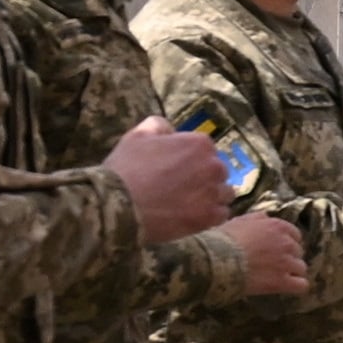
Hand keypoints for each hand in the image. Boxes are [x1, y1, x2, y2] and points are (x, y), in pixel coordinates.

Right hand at [109, 119, 231, 243]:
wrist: (119, 205)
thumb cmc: (126, 168)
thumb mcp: (138, 135)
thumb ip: (160, 126)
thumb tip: (171, 131)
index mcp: (200, 144)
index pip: (205, 150)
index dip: (190, 160)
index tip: (176, 169)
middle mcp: (213, 166)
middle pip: (217, 171)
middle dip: (203, 177)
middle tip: (181, 188)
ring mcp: (213, 192)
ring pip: (223, 193)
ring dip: (211, 196)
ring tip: (189, 203)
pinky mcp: (209, 217)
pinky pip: (221, 214)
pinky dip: (210, 215)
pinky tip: (193, 215)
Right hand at [216, 210, 313, 297]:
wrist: (217, 260)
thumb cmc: (224, 239)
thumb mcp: (240, 221)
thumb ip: (257, 218)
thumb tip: (265, 217)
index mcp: (278, 227)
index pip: (295, 235)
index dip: (287, 243)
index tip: (277, 250)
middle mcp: (286, 243)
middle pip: (298, 252)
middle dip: (288, 258)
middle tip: (274, 265)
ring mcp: (286, 263)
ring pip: (301, 268)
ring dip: (292, 272)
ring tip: (278, 277)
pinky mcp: (282, 282)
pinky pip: (301, 285)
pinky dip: (296, 287)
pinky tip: (287, 287)